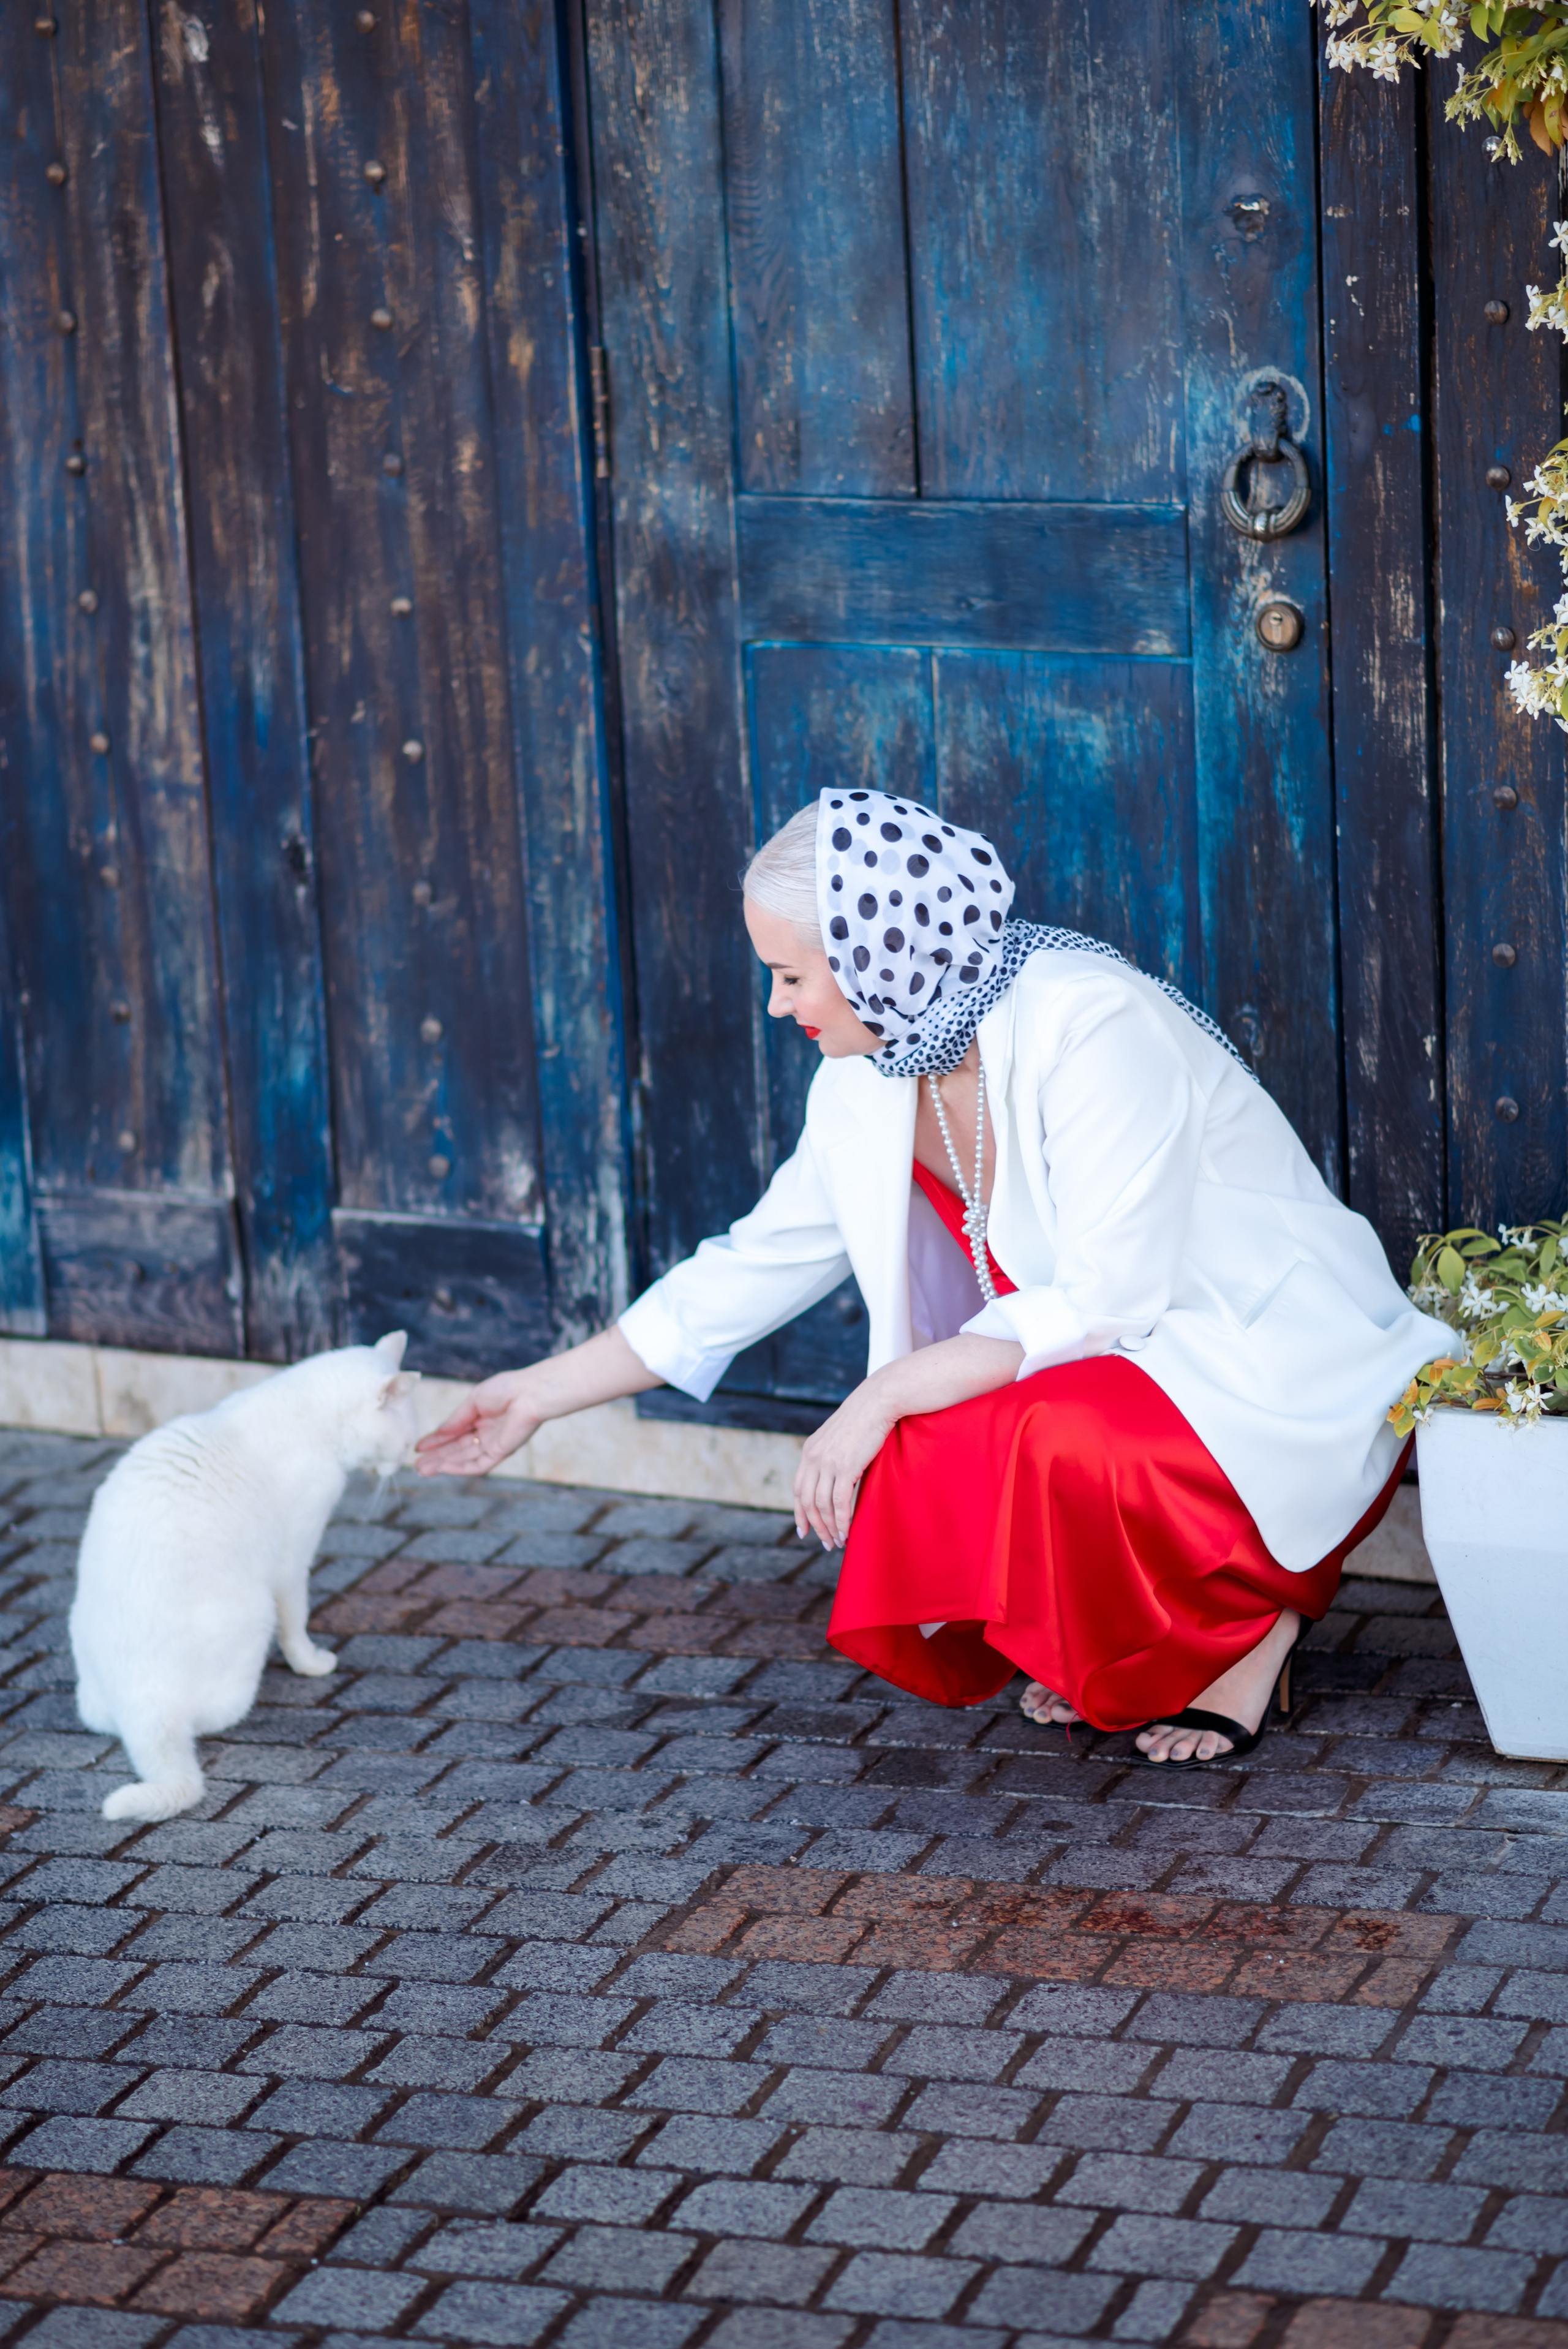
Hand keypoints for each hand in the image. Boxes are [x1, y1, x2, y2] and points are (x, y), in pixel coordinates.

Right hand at [415, 1370, 542, 1476]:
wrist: (530, 1393)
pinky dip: (460, 1468)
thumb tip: (439, 1432)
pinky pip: (478, 1465)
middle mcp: (486, 1433)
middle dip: (437, 1458)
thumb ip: (457, 1419)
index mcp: (481, 1418)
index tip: (418, 1448)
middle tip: (417, 1466)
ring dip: (443, 1465)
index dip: (436, 1441)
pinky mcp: (501, 1453)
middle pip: (457, 1450)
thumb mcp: (473, 1401)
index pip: (454, 1434)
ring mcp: (494, 1444)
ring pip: (464, 1459)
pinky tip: (443, 1468)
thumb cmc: (506, 1389)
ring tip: (422, 1470)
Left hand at [794, 1376, 895, 1548]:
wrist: (878, 1401)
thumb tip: (837, 1479)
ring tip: (838, 1542)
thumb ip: (831, 1456)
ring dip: (829, 1528)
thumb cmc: (865, 1418)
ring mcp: (828, 1463)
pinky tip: (847, 1532)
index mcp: (810, 1450)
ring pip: (822, 1505)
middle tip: (825, 1543)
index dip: (799, 1512)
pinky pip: (839, 1503)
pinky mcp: (846, 1467)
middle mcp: (814, 1457)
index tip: (803, 1531)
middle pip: (807, 1501)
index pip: (798, 1488)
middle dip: (815, 1526)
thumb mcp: (839, 1437)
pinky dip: (841, 1521)